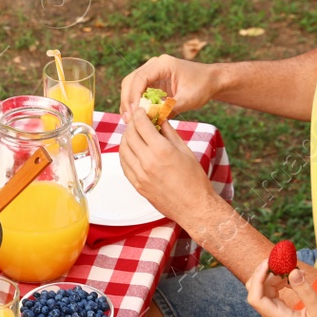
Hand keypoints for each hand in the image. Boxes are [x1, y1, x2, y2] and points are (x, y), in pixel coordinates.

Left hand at [117, 104, 215, 223]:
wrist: (193, 206)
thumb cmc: (194, 179)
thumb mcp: (184, 150)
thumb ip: (169, 133)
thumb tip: (159, 119)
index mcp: (161, 150)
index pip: (141, 124)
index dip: (139, 114)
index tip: (141, 110)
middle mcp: (147, 161)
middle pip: (129, 135)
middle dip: (132, 124)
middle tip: (137, 121)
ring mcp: (139, 175)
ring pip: (122, 149)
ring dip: (126, 138)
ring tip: (133, 134)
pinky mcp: (136, 185)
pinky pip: (124, 164)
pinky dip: (124, 153)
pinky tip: (131, 150)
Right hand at [120, 55, 219, 114]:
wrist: (212, 80)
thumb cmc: (203, 86)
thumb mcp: (189, 99)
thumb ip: (170, 108)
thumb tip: (151, 119)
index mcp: (163, 64)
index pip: (139, 78)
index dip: (133, 96)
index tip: (133, 113)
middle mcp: (154, 65)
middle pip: (130, 81)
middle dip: (127, 101)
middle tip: (129, 120)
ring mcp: (152, 72)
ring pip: (130, 87)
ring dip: (128, 104)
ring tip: (130, 121)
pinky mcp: (152, 81)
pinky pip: (137, 92)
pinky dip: (135, 104)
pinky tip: (136, 117)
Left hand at [245, 260, 316, 316]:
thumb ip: (305, 291)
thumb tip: (292, 271)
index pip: (255, 298)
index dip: (257, 278)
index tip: (268, 262)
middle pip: (255, 292)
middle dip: (263, 274)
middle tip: (279, 261)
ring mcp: (275, 314)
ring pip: (263, 291)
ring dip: (272, 277)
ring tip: (290, 268)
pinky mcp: (280, 312)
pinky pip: (272, 293)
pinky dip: (278, 282)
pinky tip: (291, 278)